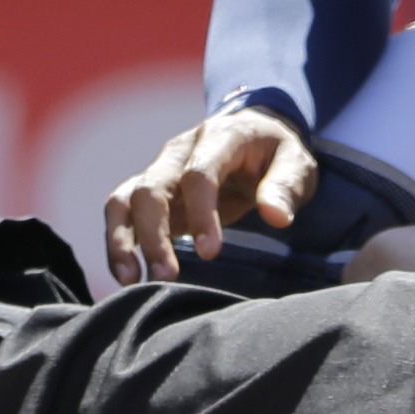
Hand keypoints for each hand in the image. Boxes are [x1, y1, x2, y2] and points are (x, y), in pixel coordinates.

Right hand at [101, 105, 316, 284]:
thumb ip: (285, 187)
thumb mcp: (296, 163)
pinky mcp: (150, 191)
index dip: (200, 213)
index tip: (209, 253)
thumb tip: (276, 216)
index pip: (198, 173)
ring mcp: (160, 169)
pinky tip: (128, 275)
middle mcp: (180, 151)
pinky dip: (118, 242)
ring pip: (125, 199)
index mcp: (219, 137)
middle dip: (154, 234)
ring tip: (131, 279)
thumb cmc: (276, 154)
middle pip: (151, 188)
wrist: (255, 135)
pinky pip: (122, 213)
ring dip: (123, 239)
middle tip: (167, 276)